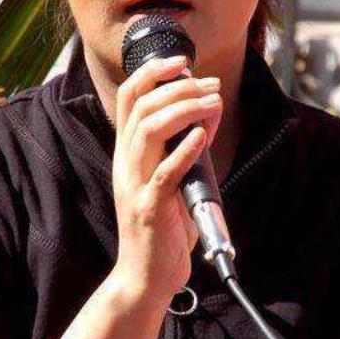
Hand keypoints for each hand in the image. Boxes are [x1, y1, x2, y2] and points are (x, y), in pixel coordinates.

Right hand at [111, 54, 222, 305]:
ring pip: (149, 131)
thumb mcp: (174, 179)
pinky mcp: (148, 208)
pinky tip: (204, 134)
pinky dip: (185, 150)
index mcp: (128, 154)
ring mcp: (134, 185)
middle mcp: (126, 164)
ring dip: (184, 110)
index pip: (128, 98)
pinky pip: (164, 173)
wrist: (146, 277)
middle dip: (178, 87)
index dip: (151, 72)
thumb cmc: (163, 229)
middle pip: (141, 107)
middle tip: (211, 85)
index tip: (181, 61)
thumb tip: (208, 112)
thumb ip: (186, 147)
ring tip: (213, 102)